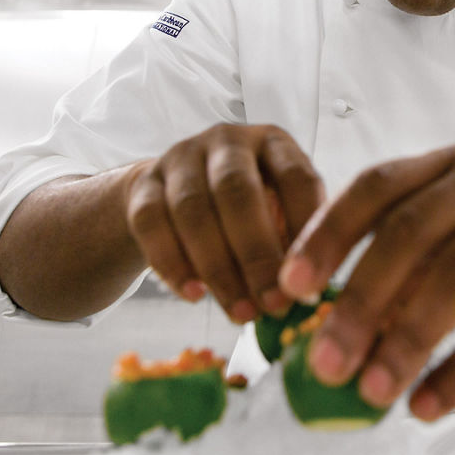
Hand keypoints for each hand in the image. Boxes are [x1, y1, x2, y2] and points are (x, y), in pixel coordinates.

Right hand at [123, 123, 323, 322]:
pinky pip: (151, 223)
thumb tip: (305, 298)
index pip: (296, 177)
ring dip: (218, 268)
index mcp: (274, 143)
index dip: (306, 228)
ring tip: (239, 312)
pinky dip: (172, 264)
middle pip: (238, 191)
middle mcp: (228, 141)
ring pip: (192, 209)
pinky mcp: (143, 183)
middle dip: (257, 253)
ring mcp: (181, 157)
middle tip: (273, 303)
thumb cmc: (245, 209)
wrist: (173, 194)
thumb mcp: (278, 212)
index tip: (311, 279)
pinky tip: (194, 295)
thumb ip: (292, 243)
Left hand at [277, 145, 454, 419]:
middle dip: (359, 304)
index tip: (290, 287)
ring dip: (407, 341)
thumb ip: (404, 257)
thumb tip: (331, 323)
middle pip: (408, 236)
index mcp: (446, 164)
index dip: (327, 235)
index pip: (375, 188)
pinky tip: (431, 401)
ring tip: (373, 391)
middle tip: (325, 362)